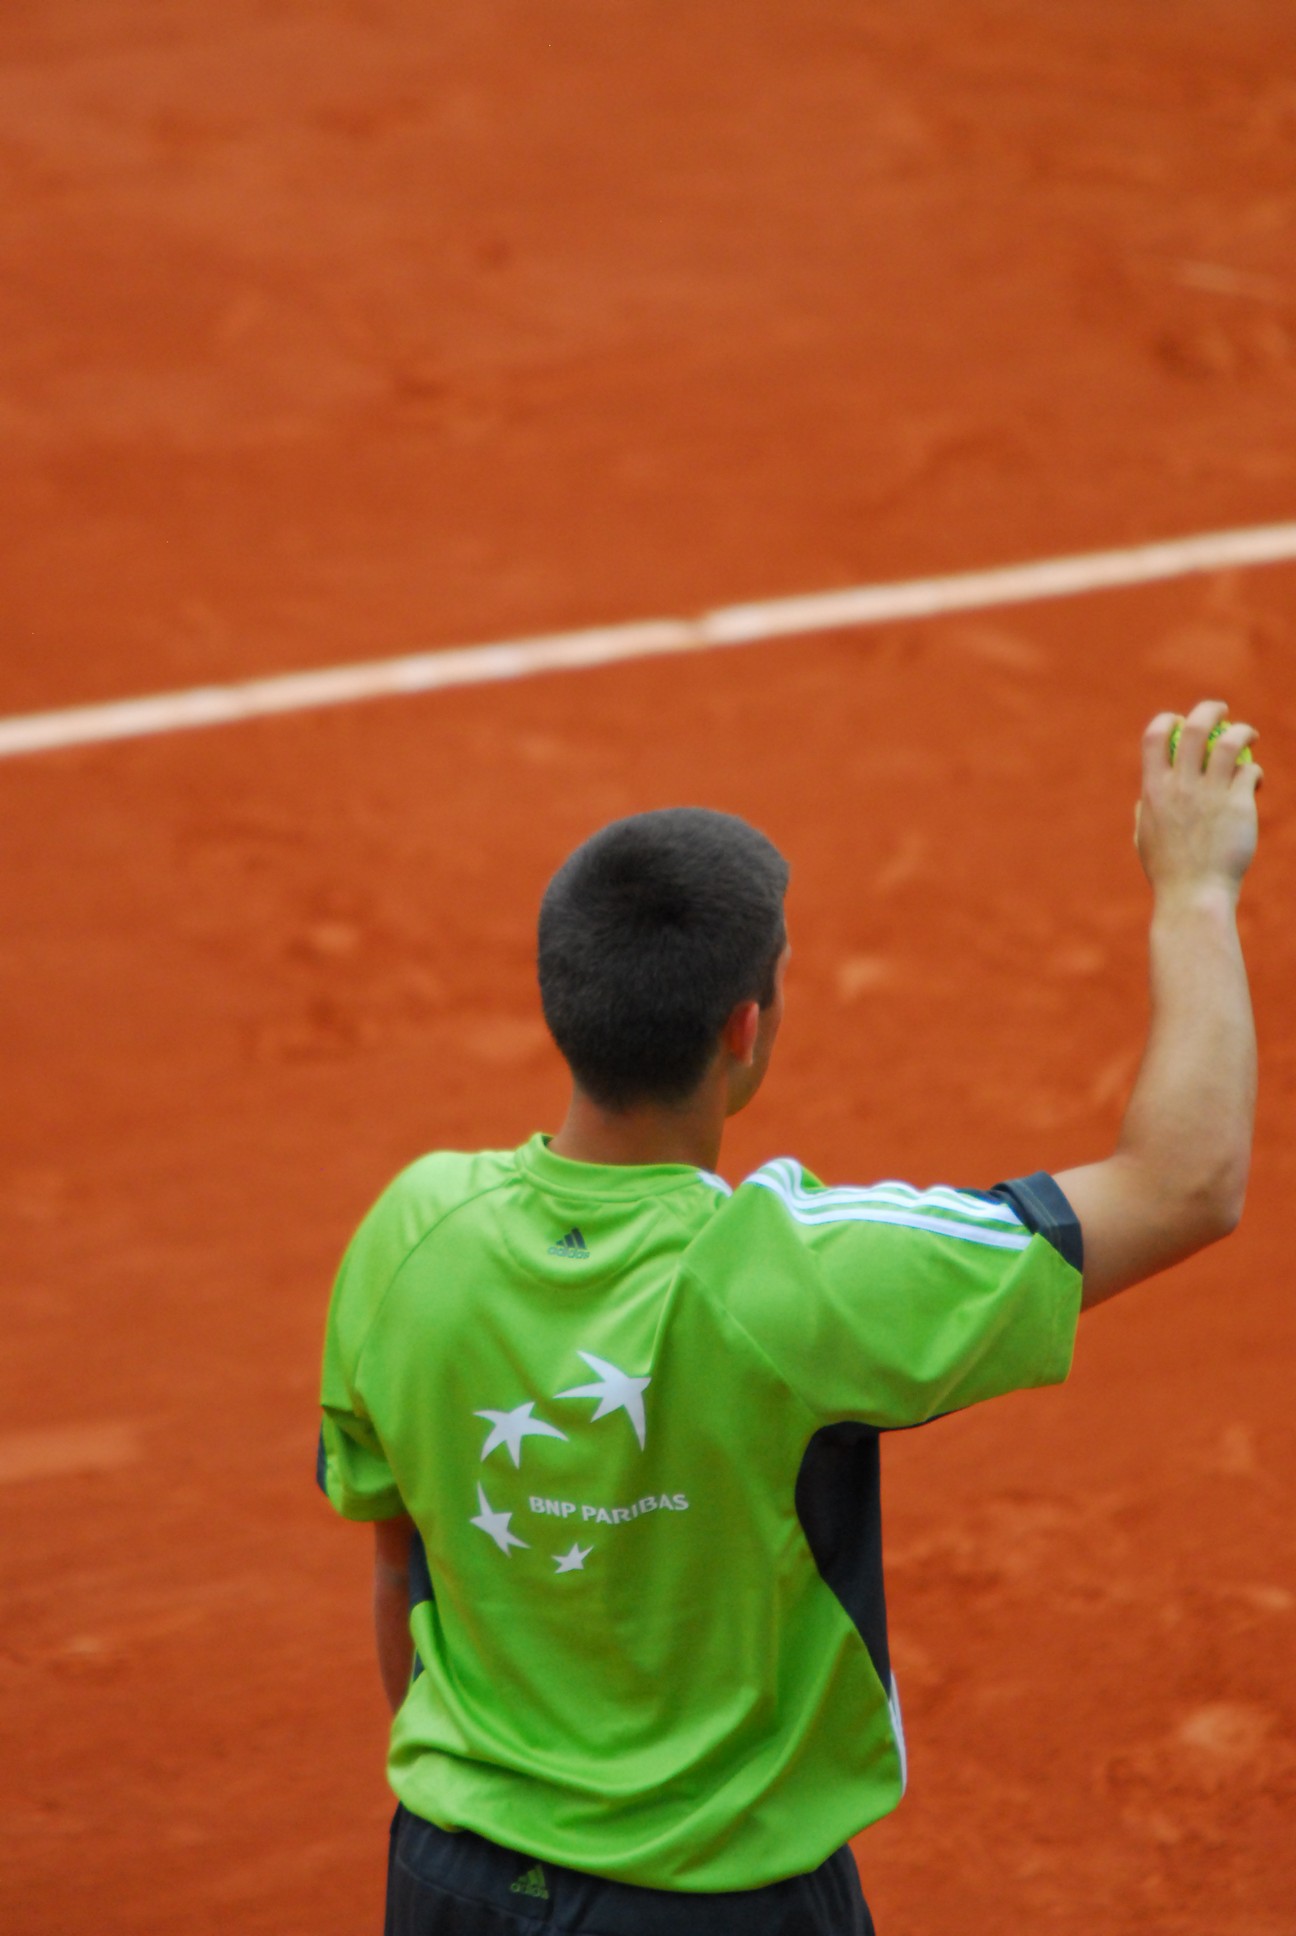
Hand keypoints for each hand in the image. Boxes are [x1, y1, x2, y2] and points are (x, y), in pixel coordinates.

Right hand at [1135, 699, 1261, 904]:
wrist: (1194, 895)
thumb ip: (1146, 811)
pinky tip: (1256, 783)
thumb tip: (1148, 796)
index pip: (1154, 737)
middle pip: (1196, 727)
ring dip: (1242, 731)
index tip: (1178, 721)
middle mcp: (1181, 786)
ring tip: (1249, 735)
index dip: (1167, 720)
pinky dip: (1255, 772)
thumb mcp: (1144, 838)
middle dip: (1210, 709)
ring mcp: (1210, 794)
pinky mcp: (1238, 805)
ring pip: (1231, 742)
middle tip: (1221, 709)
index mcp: (1154, 790)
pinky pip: (1250, 773)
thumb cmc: (1167, 872)